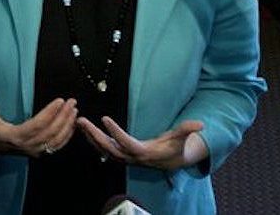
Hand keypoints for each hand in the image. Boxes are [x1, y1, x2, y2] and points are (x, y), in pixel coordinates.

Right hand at [0, 98, 77, 157]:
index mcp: (15, 137)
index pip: (38, 125)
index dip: (50, 113)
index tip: (59, 101)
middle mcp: (27, 146)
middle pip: (50, 132)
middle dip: (63, 116)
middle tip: (71, 102)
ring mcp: (34, 151)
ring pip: (56, 140)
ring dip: (67, 125)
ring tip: (73, 110)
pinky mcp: (39, 152)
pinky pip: (56, 146)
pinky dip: (67, 135)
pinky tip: (72, 125)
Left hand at [77, 116, 206, 169]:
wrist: (169, 161)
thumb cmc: (174, 147)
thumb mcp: (180, 138)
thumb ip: (186, 130)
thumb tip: (200, 124)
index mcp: (143, 152)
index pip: (126, 143)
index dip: (115, 132)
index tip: (105, 118)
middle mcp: (130, 156)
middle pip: (109, 147)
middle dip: (94, 135)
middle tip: (82, 121)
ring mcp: (124, 156)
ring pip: (102, 148)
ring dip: (89, 136)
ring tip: (79, 121)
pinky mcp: (119, 154)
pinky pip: (102, 148)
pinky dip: (91, 138)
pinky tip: (83, 128)